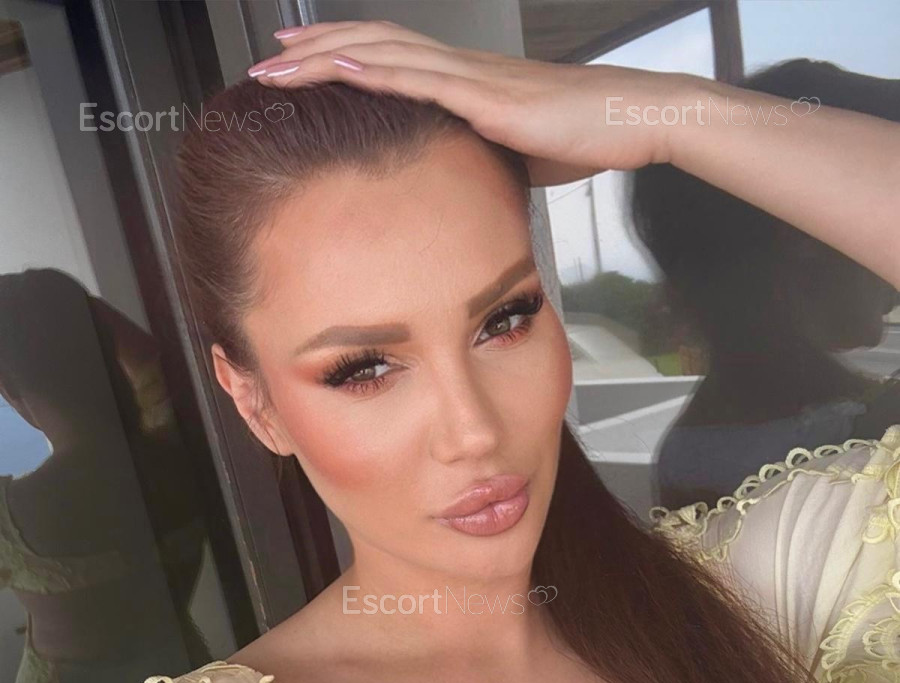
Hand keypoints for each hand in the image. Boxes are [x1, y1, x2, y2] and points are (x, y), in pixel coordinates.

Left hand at [246, 19, 679, 185]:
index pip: (389, 56)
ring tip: (279, 63)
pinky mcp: (486, 98)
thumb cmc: (582, 135)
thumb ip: (480, 158)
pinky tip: (341, 66)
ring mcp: (470, 78)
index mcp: (464, 80)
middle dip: (313, 50)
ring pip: (383, 54)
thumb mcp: (517, 152)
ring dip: (326, 57)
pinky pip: (421, 79)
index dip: (340, 52)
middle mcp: (459, 68)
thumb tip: (460, 182)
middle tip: (265, 57)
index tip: (299, 58)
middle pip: (372, 45)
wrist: (628, 120)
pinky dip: (376, 70)